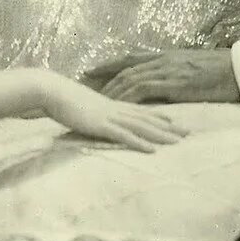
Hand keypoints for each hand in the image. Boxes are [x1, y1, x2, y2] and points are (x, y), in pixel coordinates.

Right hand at [37, 71, 186, 150]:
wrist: (50, 90)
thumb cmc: (61, 98)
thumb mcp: (81, 105)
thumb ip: (92, 111)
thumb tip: (95, 117)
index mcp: (111, 104)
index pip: (141, 110)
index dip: (159, 115)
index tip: (176, 121)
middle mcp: (115, 109)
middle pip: (147, 118)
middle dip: (169, 127)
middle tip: (188, 133)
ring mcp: (110, 116)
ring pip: (141, 126)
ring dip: (161, 135)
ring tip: (178, 142)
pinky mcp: (101, 125)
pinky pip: (124, 135)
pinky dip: (140, 142)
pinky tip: (152, 150)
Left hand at [87, 49, 239, 103]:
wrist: (238, 69)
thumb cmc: (222, 70)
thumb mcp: (194, 67)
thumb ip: (177, 73)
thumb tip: (167, 83)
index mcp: (167, 56)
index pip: (132, 58)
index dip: (111, 64)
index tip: (94, 69)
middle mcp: (162, 60)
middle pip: (126, 68)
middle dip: (105, 76)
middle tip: (86, 84)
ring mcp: (167, 70)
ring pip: (131, 78)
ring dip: (113, 90)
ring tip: (98, 100)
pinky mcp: (172, 83)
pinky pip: (144, 89)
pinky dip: (128, 96)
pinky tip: (118, 105)